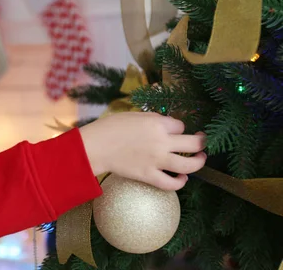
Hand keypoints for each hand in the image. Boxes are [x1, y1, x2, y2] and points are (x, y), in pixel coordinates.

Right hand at [80, 112, 205, 190]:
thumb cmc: (110, 127)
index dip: (178, 127)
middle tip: (202, 142)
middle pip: (193, 143)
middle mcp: (162, 141)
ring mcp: (157, 160)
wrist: (96, 146)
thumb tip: (166, 124)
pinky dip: (180, 182)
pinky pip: (171, 183)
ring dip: (199, 162)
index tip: (173, 130)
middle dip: (201, 142)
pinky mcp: (149, 175)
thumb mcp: (133, 115)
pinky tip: (182, 178)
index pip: (180, 125)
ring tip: (200, 159)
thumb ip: (153, 118)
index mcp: (157, 123)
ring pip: (189, 165)